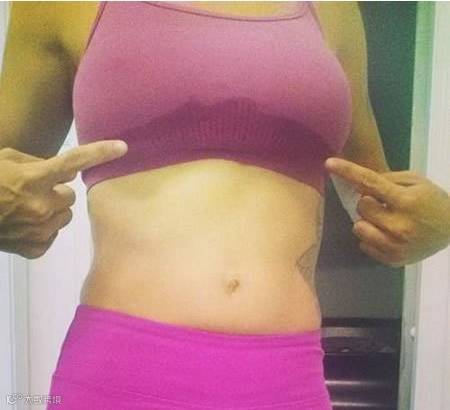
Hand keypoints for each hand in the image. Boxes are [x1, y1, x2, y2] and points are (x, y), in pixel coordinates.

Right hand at [0, 140, 127, 258]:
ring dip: (51, 212)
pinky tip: (22, 226)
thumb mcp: (6, 160)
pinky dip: (42, 230)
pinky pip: (51, 235)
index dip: (99, 153)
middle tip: (34, 193)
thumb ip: (38, 164)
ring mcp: (40, 230)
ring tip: (25, 210)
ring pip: (64, 217)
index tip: (122, 147)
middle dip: (57, 193)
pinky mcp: (36, 248)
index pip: (73, 162)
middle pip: (70, 197)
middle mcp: (42, 205)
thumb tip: (66, 173)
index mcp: (34, 178)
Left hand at [325, 157, 449, 266]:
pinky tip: (387, 234)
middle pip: (361, 206)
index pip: (370, 183)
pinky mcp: (393, 260)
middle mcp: (399, 225)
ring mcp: (395, 246)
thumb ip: (387, 179)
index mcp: (405, 201)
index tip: (329, 163)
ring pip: (358, 227)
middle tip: (384, 204)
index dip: (348, 172)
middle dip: (368, 202)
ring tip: (384, 220)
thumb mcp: (416, 181)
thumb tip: (358, 185)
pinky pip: (363, 245)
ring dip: (366, 221)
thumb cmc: (432, 201)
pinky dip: (371, 237)